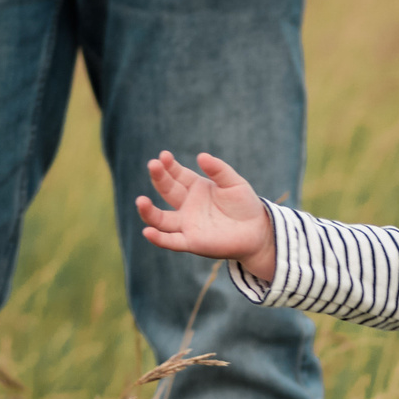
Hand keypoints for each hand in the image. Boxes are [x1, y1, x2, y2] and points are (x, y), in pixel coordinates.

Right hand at [135, 152, 279, 282]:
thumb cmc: (245, 205)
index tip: (164, 156)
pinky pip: (171, 241)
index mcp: (195, 188)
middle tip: (153, 165)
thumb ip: (219, 170)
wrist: (258, 231)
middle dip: (159, 177)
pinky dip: (158, 238)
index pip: (176, 174)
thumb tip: (201, 156)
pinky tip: (148, 231)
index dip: (169, 165)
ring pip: (161, 219)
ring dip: (148, 211)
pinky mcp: (191, 242)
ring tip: (140, 201)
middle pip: (167, 190)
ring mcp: (187, 224)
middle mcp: (187, 205)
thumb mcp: (234, 182)